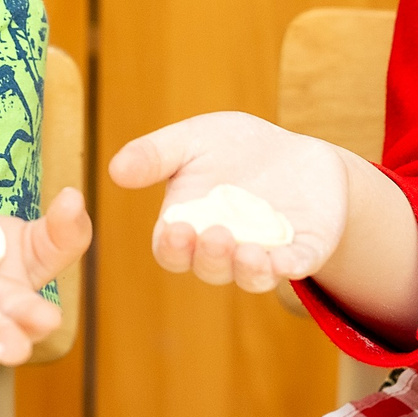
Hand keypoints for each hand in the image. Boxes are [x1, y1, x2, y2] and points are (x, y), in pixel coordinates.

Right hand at [110, 111, 345, 292]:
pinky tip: (287, 261)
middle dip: (211, 257)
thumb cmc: (236, 148)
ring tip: (249, 253)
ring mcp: (265, 254)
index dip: (172, 247)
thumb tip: (115, 170)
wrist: (297, 152)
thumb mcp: (194, 139)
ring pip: (251, 277)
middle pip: (211, 268)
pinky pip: (296, 266)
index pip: (173, 251)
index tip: (176, 229)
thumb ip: (156, 154)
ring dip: (247, 271)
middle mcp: (225, 250)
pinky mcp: (303, 250)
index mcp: (190, 228)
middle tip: (217, 235)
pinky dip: (290, 268)